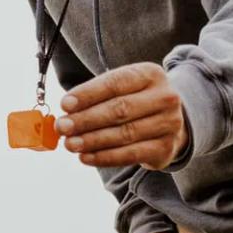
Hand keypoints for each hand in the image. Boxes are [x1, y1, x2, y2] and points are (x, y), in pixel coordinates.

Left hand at [56, 63, 189, 169]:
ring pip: (124, 134)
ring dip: (92, 141)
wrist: (170, 122)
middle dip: (87, 119)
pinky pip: (130, 154)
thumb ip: (96, 97)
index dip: (88, 94)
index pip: (116, 83)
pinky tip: (86, 157)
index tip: (65, 104)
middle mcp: (165, 97)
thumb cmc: (136, 101)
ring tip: (71, 144)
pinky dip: (105, 157)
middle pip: (120, 109)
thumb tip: (66, 112)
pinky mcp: (165, 148)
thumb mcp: (122, 89)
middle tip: (63, 127)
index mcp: (150, 74)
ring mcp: (169, 124)